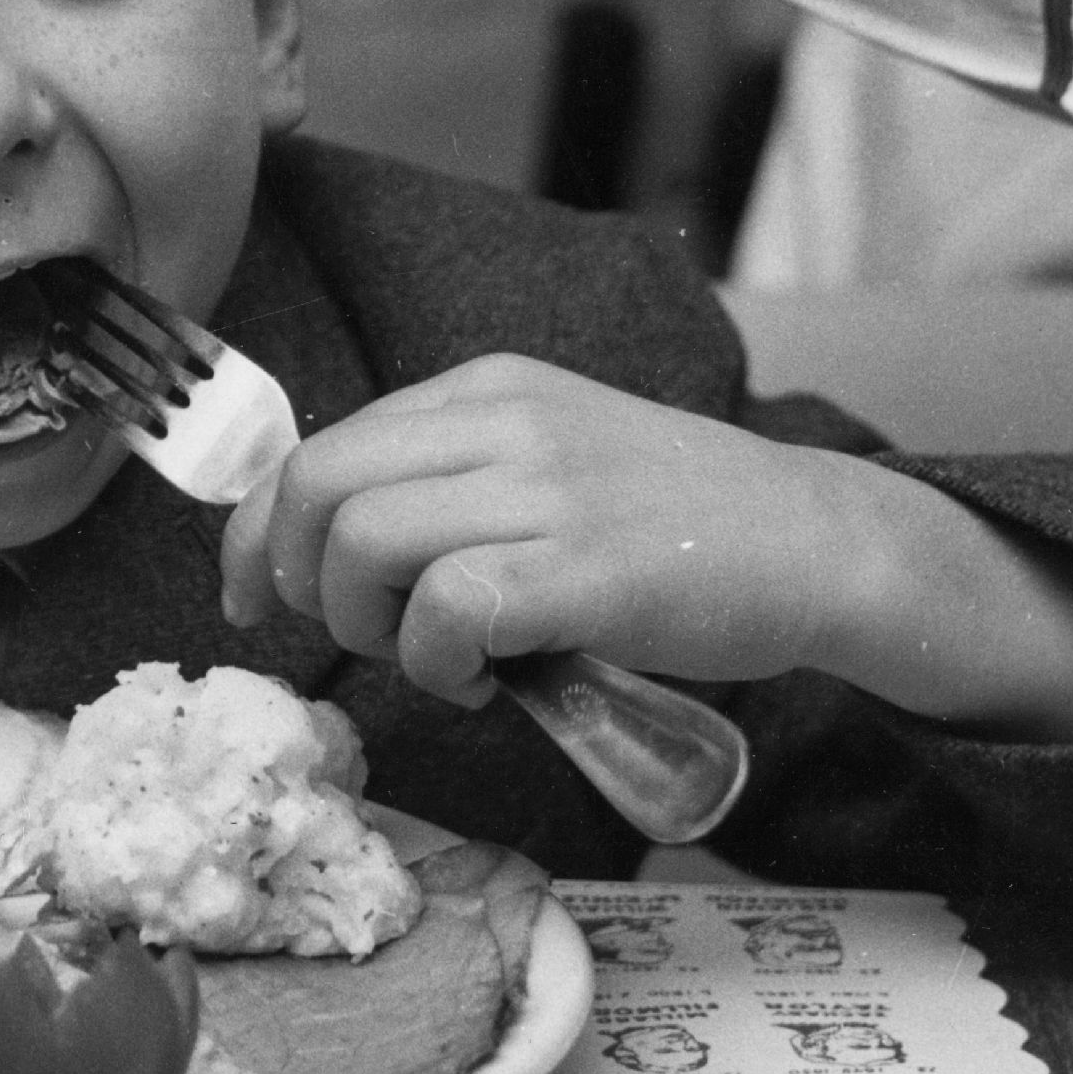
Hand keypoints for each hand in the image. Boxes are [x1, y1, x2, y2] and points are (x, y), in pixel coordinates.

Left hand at [220, 353, 1072, 740]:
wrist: (818, 546)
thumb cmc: (674, 527)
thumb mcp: (548, 464)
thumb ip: (450, 487)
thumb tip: (331, 557)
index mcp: (482, 391)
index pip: (314, 449)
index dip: (257, 534)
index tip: (254, 597)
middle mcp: (502, 422)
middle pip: (315, 489)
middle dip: (303, 580)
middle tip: (355, 636)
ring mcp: (545, 489)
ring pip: (364, 544)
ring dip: (372, 628)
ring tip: (438, 661)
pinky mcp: (584, 567)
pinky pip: (446, 610)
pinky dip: (439, 663)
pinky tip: (486, 682)